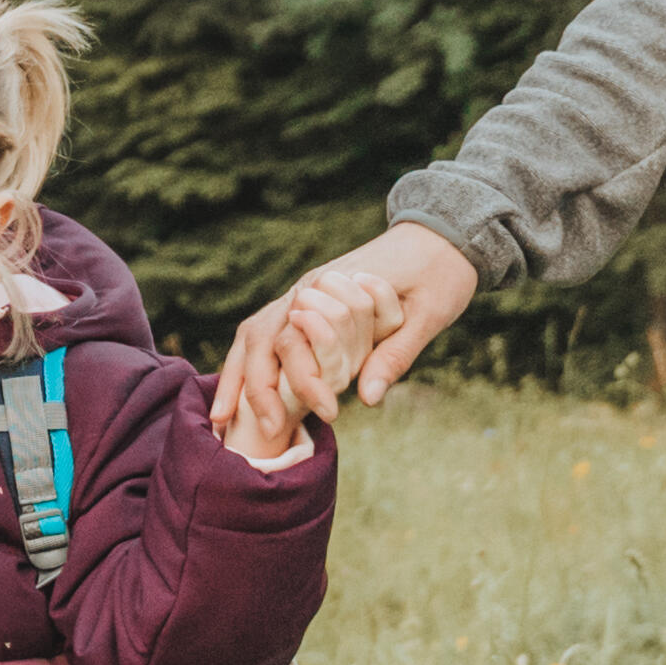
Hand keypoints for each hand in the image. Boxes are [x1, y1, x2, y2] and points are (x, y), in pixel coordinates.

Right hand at [212, 223, 477, 439]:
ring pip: (252, 337)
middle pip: (261, 338)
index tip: (327, 414)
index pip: (297, 338)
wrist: (441, 232)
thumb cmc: (440, 273)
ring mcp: (300, 294)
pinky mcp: (304, 304)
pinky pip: (263, 335)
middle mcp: (306, 288)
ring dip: (237, 378)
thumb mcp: (429, 314)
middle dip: (257, 388)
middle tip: (271, 432)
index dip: (304, 381)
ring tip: (224, 421)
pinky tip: (239, 396)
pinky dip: (246, 365)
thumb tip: (367, 398)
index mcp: (332, 286)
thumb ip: (395, 354)